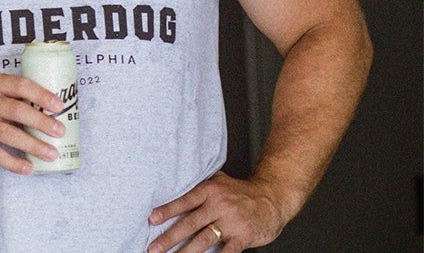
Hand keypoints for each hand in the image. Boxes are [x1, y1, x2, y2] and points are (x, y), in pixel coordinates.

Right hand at [0, 72, 65, 173]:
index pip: (20, 85)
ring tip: (51, 153)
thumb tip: (54, 111)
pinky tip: (29, 168)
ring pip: (10, 135)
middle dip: (42, 122)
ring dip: (34, 145)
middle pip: (17, 110)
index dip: (42, 95)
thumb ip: (15, 97)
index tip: (59, 106)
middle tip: (59, 131)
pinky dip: (14, 163)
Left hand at [147, 171, 286, 252]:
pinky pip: (227, 251)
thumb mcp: (220, 181)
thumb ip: (200, 184)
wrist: (273, 198)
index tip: (151, 219)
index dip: (167, 210)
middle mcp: (219, 205)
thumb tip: (175, 181)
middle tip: (154, 248)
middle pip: (190, 223)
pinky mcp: (243, 237)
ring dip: (186, 251)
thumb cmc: (242, 192)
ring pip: (205, 239)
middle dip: (169, 237)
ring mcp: (232, 222)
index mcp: (210, 191)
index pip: (184, 201)